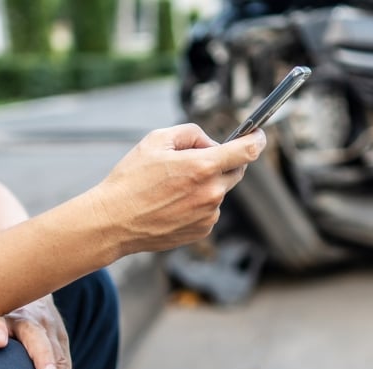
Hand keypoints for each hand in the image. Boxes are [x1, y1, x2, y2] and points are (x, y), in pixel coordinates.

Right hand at [90, 123, 265, 253]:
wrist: (113, 221)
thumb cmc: (131, 179)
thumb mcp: (156, 140)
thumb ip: (191, 133)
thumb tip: (211, 143)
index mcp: (203, 166)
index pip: (247, 151)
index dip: (257, 139)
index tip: (258, 135)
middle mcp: (212, 192)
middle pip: (235, 171)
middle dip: (223, 162)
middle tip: (194, 161)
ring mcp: (209, 214)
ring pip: (219, 191)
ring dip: (205, 184)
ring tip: (171, 188)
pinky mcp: (202, 230)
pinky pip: (209, 210)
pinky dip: (197, 203)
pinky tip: (172, 204)